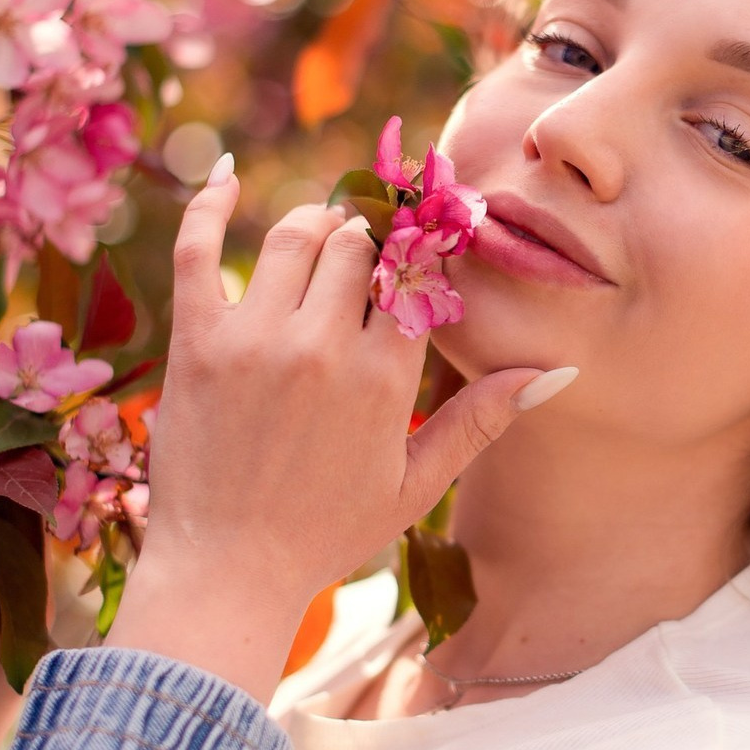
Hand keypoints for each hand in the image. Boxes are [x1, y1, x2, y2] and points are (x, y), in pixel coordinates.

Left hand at [107, 160, 569, 700]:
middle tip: (373, 244)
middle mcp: (320, 344)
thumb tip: (554, 372)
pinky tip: (228, 177)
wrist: (228, 572)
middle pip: (357, 246)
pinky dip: (209, 204)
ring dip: (316, 225)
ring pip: (291, 237)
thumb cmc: (329, 532)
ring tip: (327, 235)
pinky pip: (196, 249)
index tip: (424, 246)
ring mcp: (251, 338)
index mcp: (382, 376)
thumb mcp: (417, 484)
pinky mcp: (195, 341)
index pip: (414, 277)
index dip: (423, 256)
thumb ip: (481, 420)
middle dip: (372, 237)